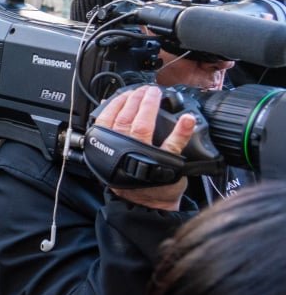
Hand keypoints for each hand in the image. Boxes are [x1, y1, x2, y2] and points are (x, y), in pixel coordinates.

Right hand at [93, 85, 195, 210]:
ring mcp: (144, 156)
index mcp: (108, 148)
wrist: (148, 204)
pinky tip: (188, 120)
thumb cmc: (132, 179)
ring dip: (150, 106)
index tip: (126, 93)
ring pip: (143, 127)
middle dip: (135, 99)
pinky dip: (181, 132)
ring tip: (155, 94)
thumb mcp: (113, 155)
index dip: (117, 102)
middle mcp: (124, 150)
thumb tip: (108, 106)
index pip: (107, 119)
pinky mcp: (166, 163)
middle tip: (144, 90)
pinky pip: (173, 146)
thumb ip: (110, 133)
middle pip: (126, 119)